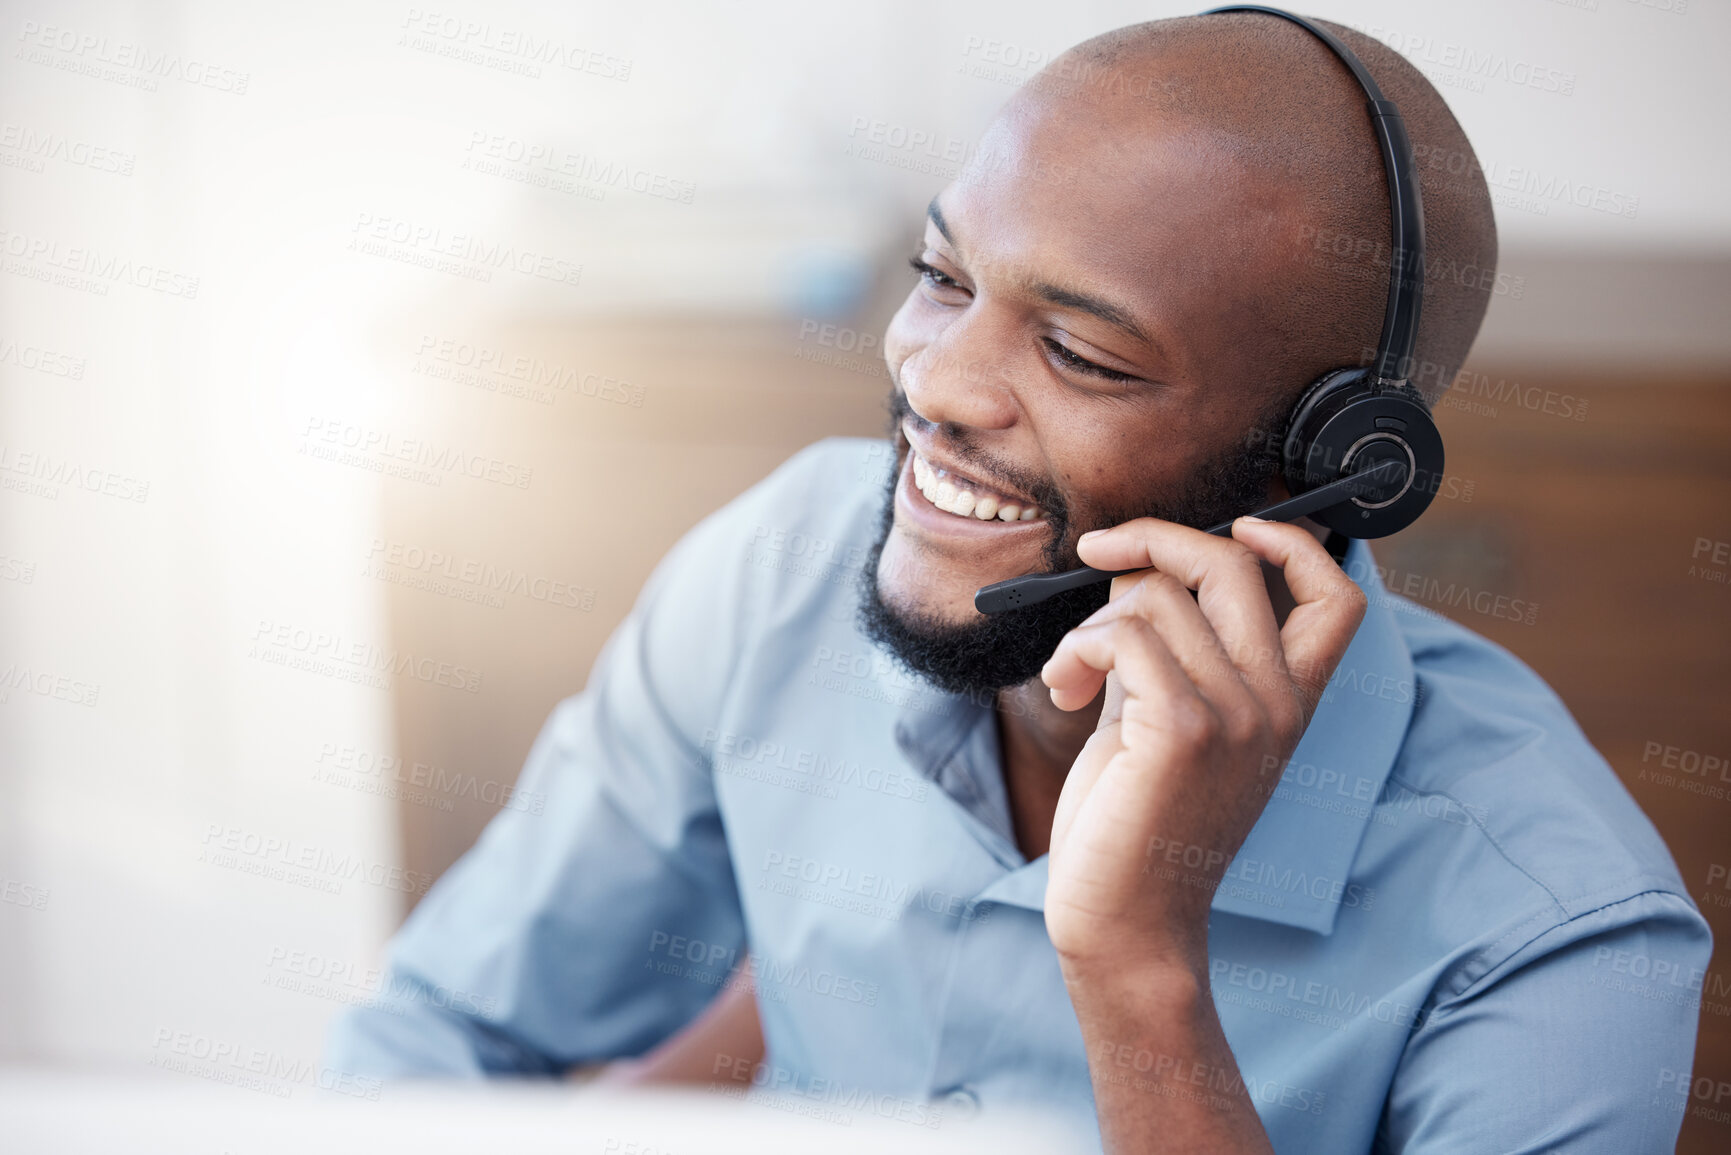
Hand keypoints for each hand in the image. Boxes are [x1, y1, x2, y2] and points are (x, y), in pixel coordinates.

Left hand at [1039, 517, 1366, 978]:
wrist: (1125, 921)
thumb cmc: (1137, 820)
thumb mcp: (1167, 715)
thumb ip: (1171, 645)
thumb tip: (1135, 564)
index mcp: (1290, 702)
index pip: (1338, 596)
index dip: (1293, 542)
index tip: (1234, 524)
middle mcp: (1279, 704)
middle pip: (1232, 562)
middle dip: (1154, 538)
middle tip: (1098, 551)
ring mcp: (1239, 716)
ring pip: (1156, 596)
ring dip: (1090, 621)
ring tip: (1070, 674)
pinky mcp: (1185, 730)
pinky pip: (1122, 633)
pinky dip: (1075, 648)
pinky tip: (1063, 690)